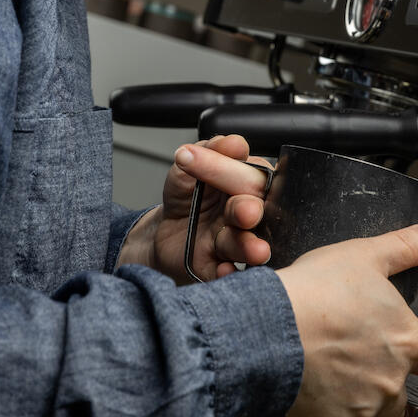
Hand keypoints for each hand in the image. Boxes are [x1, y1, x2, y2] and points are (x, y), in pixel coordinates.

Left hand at [117, 135, 272, 284]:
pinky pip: (229, 274)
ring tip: (255, 250)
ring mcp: (235, 242)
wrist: (163, 235)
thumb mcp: (186, 171)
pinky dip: (228, 274)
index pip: (248, 172)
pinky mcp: (221, 268)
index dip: (224, 167)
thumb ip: (207, 152)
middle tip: (245, 211)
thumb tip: (233, 143)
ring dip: (250, 246)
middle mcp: (246, 212)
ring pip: (247, 243)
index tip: (189, 158)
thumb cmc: (186, 199)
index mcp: (245, 183)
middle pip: (254, 206)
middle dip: (248, 209)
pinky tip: (224, 270)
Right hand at [277, 222, 417, 416]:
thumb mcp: (364, 255)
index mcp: (407, 342)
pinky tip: (306, 373)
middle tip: (350, 350)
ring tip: (323, 355)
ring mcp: (359, 407)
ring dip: (353, 389)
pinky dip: (321, 401)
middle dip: (382, 378)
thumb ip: (403, 248)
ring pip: (365, 407)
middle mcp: (390, 381)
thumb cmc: (315, 292)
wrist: (271, 328)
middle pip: (399, 393)